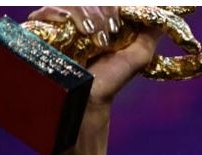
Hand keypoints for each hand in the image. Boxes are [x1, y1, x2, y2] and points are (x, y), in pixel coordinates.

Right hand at [27, 6, 162, 108]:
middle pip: (88, 0)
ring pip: (71, 2)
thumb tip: (159, 14)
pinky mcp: (42, 28)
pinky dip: (61, 13)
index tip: (115, 27)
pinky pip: (47, 9)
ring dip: (85, 14)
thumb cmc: (112, 79)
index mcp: (102, 20)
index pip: (104, 2)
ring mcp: (61, 22)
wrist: (89, 98)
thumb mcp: (139, 54)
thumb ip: (150, 33)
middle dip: (101, 11)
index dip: (111, 8)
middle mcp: (81, 18)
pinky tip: (71, 27)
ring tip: (91, 36)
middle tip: (105, 35)